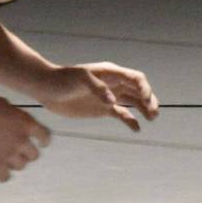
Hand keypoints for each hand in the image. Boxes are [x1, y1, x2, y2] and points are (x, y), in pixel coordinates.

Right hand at [0, 95, 51, 181]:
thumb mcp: (7, 105)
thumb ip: (16, 116)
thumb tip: (16, 120)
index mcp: (27, 124)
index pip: (44, 136)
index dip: (44, 141)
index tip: (42, 144)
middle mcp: (22, 141)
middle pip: (34, 155)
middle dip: (29, 154)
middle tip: (22, 152)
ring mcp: (9, 154)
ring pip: (21, 166)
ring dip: (16, 163)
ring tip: (9, 160)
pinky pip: (5, 176)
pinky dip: (3, 176)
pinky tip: (0, 174)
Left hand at [40, 62, 158, 130]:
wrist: (48, 89)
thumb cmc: (63, 79)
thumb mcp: (80, 78)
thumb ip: (97, 88)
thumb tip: (112, 100)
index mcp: (112, 73)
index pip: (136, 78)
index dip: (145, 88)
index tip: (147, 100)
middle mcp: (114, 84)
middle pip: (139, 90)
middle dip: (149, 100)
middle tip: (154, 113)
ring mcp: (110, 97)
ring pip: (134, 102)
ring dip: (144, 109)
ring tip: (152, 119)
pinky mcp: (103, 109)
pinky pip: (122, 114)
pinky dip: (131, 121)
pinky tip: (136, 129)